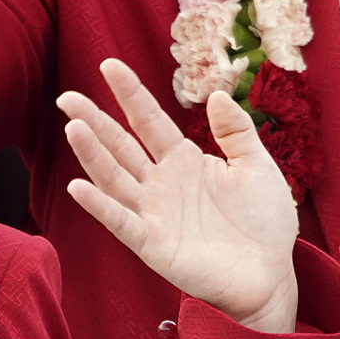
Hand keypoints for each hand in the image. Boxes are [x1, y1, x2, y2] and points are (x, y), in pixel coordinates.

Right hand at [57, 59, 300, 332]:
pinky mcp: (154, 245)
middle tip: (67, 97)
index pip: (150, 121)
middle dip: (94, 121)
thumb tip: (216, 94)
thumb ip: (237, 131)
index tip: (109, 65)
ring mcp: (154, 214)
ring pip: (115, 179)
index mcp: (184, 161)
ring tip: (73, 127)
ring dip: (93, 156)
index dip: (131, 94)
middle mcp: (162, 184)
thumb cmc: (265, 223)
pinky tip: (79, 186)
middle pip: (121, 146)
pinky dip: (101, 206)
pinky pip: (123, 222)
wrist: (272, 273)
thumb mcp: (257, 166)